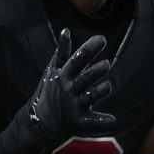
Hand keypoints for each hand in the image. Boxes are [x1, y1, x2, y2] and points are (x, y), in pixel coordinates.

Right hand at [29, 28, 115, 142]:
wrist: (41, 122)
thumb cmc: (51, 91)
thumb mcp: (53, 71)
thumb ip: (62, 51)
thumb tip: (66, 30)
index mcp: (64, 76)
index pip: (77, 59)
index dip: (90, 48)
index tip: (102, 39)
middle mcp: (69, 90)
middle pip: (86, 78)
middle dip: (97, 70)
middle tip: (107, 64)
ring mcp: (75, 106)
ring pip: (91, 96)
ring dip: (102, 90)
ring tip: (107, 86)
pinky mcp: (79, 123)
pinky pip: (93, 122)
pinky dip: (103, 122)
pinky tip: (112, 120)